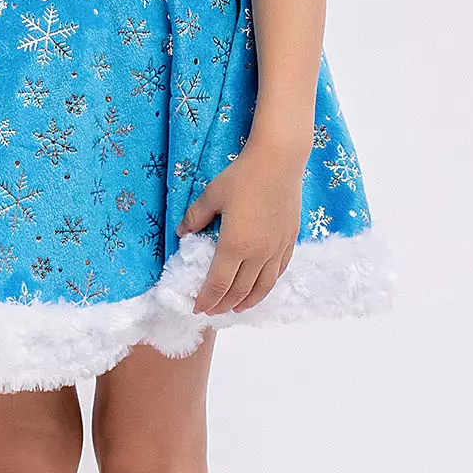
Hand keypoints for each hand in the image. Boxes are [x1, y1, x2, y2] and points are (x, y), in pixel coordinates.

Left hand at [175, 136, 305, 314]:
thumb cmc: (242, 175)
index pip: (218, 284)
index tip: (197, 308)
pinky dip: (267, 285)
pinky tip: (261, 287)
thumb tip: (182, 233)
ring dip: (247, 301)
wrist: (279, 160)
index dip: (206, 299)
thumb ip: (195, 217)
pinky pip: (279, 271)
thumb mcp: (212, 195)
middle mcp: (257, 253)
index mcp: (234, 245)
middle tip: (212, 311)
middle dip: (223, 304)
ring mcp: (276, 248)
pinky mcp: (289, 241)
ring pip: (262, 286)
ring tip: (236, 309)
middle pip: (239, 290)